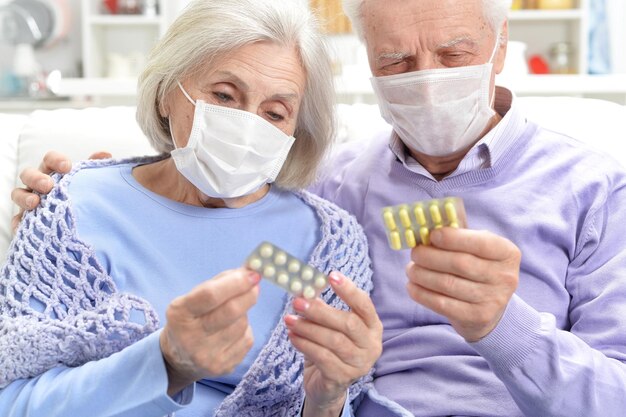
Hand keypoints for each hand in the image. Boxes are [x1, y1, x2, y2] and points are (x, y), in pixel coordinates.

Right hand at [11, 150, 110, 232]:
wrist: (80, 223)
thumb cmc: (81, 196)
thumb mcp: (88, 182)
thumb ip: (94, 169)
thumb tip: (105, 155)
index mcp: (54, 172)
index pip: (50, 160)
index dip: (56, 160)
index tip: (67, 167)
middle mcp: (39, 184)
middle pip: (29, 174)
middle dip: (36, 178)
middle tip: (48, 185)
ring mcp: (30, 201)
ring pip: (18, 194)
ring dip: (24, 197)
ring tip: (35, 203)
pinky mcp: (26, 220)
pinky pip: (18, 220)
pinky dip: (19, 222)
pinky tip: (23, 226)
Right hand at [160, 268, 260, 396]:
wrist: (179, 359)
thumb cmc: (190, 319)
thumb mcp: (192, 298)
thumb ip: (219, 283)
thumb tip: (248, 272)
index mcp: (180, 314)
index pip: (210, 295)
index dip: (236, 282)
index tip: (253, 273)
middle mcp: (191, 338)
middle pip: (231, 310)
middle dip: (248, 294)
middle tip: (255, 285)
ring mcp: (208, 356)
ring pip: (242, 324)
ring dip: (244, 312)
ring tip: (234, 312)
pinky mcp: (223, 367)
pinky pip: (247, 339)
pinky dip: (244, 329)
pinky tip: (233, 330)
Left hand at [285, 271, 382, 416]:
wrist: (326, 386)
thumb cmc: (329, 349)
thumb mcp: (330, 326)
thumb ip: (323, 307)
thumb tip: (306, 287)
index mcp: (372, 327)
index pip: (364, 304)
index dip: (349, 290)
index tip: (331, 276)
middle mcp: (371, 345)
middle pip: (348, 323)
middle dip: (321, 311)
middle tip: (298, 302)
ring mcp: (359, 364)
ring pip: (334, 341)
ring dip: (308, 328)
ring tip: (289, 320)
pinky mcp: (343, 378)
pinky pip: (323, 358)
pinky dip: (305, 345)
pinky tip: (293, 336)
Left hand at [406, 227, 519, 341]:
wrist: (489, 309)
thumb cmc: (478, 269)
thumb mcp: (477, 250)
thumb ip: (459, 238)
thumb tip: (426, 231)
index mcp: (507, 254)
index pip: (480, 243)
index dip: (453, 238)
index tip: (432, 235)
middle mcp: (505, 277)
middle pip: (460, 263)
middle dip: (431, 256)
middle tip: (415, 253)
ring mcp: (493, 300)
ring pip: (448, 284)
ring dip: (422, 274)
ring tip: (411, 269)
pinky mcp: (477, 317)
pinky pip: (443, 304)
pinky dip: (422, 294)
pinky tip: (412, 286)